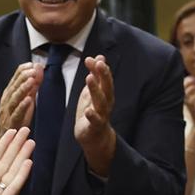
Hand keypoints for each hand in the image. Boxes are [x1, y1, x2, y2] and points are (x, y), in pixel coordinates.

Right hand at [0, 62, 41, 146]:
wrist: (2, 135)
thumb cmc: (16, 114)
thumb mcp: (26, 97)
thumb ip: (34, 83)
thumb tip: (39, 66)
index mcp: (10, 92)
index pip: (15, 78)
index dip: (23, 70)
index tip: (32, 64)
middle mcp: (7, 99)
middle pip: (14, 86)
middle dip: (23, 77)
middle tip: (33, 70)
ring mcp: (8, 110)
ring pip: (14, 98)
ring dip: (23, 89)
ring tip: (31, 81)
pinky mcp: (12, 121)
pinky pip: (17, 113)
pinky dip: (22, 106)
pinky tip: (29, 100)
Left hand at [74, 55, 116, 175]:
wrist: (95, 137)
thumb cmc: (93, 112)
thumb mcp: (93, 91)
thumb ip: (96, 74)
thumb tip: (99, 56)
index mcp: (106, 94)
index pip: (105, 78)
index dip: (100, 68)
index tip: (92, 58)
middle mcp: (107, 103)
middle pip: (107, 87)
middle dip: (103, 75)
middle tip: (98, 63)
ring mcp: (102, 115)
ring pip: (101, 102)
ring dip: (96, 90)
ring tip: (89, 78)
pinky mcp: (95, 127)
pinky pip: (96, 121)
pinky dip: (92, 116)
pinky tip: (88, 110)